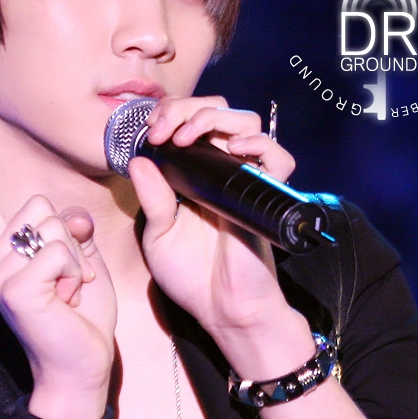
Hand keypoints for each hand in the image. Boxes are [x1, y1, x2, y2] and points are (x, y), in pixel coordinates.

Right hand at [0, 117, 117, 404]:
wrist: (78, 369)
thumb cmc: (80, 318)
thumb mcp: (81, 264)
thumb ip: (72, 232)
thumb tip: (73, 217)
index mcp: (1, 251)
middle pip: (39, 204)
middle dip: (70, 236)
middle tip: (69, 279)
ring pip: (55, 227)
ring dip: (76, 259)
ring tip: (68, 293)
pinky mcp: (15, 287)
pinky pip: (61, 251)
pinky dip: (77, 274)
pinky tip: (67, 301)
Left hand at [127, 96, 302, 345]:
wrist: (223, 310)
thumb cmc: (192, 277)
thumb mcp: (159, 236)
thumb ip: (153, 199)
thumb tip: (139, 159)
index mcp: (194, 174)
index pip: (188, 121)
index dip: (169, 114)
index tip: (149, 131)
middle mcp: (221, 169)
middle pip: (217, 110)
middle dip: (186, 108)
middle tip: (163, 130)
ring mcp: (245, 179)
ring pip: (246, 121)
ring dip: (214, 117)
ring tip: (188, 137)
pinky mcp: (266, 195)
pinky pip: (278, 157)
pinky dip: (259, 143)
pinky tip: (233, 149)